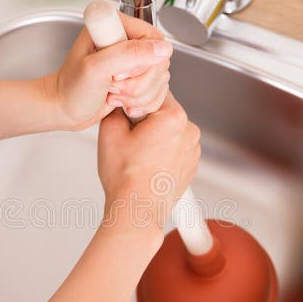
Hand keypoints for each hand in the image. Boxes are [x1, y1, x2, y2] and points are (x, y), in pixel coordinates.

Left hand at [44, 13, 172, 130]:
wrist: (64, 110)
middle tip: (113, 86)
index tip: (120, 73)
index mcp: (116, 26)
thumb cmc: (71, 89)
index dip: (143, 62)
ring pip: (160, 78)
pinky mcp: (137, 78)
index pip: (154, 39)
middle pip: (159, 61)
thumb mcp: (97, 68)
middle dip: (139, 83)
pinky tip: (121, 102)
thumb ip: (129, 54)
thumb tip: (162, 49)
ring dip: (138, 95)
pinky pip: (157, 90)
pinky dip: (142, 102)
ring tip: (113, 94)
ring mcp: (133, 61)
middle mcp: (126, 40)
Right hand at [97, 93, 200, 235]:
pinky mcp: (191, 164)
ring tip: (138, 155)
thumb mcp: (110, 132)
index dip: (136, 100)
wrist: (137, 210)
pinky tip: (147, 164)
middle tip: (129, 138)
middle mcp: (189, 131)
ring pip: (170, 130)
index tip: (127, 114)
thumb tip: (120, 101)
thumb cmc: (126, 178)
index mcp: (173, 117)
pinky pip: (175, 148)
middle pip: (164, 111)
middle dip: (146, 119)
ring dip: (156, 136)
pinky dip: (163, 152)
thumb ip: (116, 107)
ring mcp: (193, 149)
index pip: (155, 91)